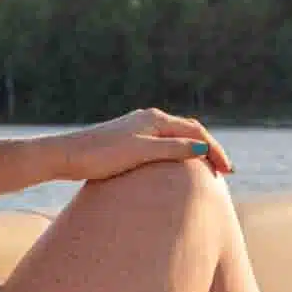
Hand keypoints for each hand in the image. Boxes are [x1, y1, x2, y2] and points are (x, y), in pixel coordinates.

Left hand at [52, 108, 233, 181]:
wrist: (64, 156)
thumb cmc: (101, 156)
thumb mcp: (141, 153)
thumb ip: (172, 149)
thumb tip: (203, 149)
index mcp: (154, 119)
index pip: (196, 130)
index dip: (215, 150)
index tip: (227, 171)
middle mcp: (148, 118)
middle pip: (188, 131)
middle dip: (208, 150)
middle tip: (223, 172)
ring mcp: (136, 128)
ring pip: (175, 137)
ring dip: (193, 151)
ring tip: (206, 170)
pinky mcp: (126, 140)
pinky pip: (161, 144)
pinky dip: (176, 154)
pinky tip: (175, 168)